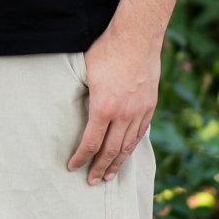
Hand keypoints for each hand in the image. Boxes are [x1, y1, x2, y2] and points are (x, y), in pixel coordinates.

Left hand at [66, 28, 160, 184]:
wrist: (137, 37)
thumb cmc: (105, 50)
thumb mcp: (84, 72)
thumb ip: (81, 93)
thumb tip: (68, 104)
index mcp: (103, 107)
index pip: (91, 142)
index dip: (81, 157)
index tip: (73, 167)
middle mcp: (123, 114)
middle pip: (111, 150)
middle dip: (100, 167)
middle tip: (92, 181)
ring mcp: (140, 110)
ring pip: (128, 144)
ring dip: (118, 162)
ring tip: (110, 175)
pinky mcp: (150, 105)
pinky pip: (141, 132)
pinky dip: (132, 145)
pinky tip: (127, 152)